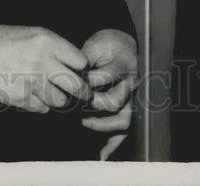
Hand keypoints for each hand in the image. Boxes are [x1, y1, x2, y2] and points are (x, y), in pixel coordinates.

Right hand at [0, 25, 92, 113]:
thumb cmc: (4, 39)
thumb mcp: (34, 33)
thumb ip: (56, 48)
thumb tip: (75, 66)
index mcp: (48, 42)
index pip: (80, 61)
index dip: (81, 68)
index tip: (80, 71)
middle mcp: (42, 62)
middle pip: (76, 86)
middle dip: (83, 92)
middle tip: (84, 94)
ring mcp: (31, 82)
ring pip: (60, 101)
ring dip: (59, 98)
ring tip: (52, 92)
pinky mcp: (20, 98)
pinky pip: (42, 108)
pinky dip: (41, 104)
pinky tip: (34, 94)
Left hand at [80, 29, 137, 158]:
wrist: (120, 46)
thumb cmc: (105, 46)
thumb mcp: (94, 45)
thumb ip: (82, 60)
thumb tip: (67, 77)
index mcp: (122, 64)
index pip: (104, 77)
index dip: (84, 83)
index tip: (69, 85)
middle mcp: (131, 83)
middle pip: (113, 101)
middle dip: (90, 106)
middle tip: (72, 106)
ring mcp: (132, 98)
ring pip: (123, 119)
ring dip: (100, 125)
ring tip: (82, 123)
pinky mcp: (128, 109)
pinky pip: (125, 131)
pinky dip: (113, 144)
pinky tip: (100, 155)